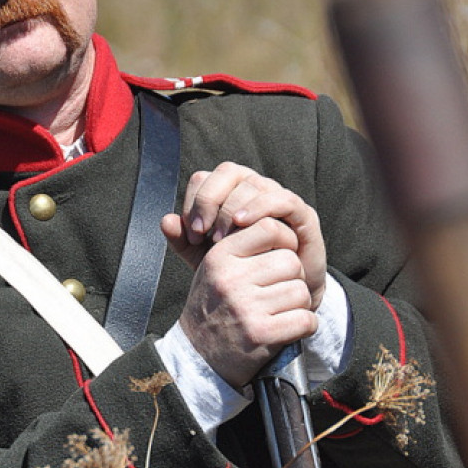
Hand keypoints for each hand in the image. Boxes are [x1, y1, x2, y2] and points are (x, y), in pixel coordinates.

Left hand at [161, 162, 325, 307]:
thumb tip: (165, 220)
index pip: (205, 178)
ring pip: (252, 184)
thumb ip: (184, 240)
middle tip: (201, 233)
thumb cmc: (240, 270)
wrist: (275, 295)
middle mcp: (252, 187)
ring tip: (220, 238)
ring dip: (230, 209)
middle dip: (209, 201)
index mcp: (228, 192)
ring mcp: (277, 197)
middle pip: (227, 173)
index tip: (190, 233)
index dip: (194, 201)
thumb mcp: (205, 258)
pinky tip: (242, 224)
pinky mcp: (301, 213)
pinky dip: (259, 207)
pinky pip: (281, 198)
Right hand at [161, 163, 326, 387]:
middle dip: (292, 278)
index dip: (284, 240)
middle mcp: (231, 279)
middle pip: (291, 261)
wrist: (198, 360)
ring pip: (301, 291)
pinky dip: (303, 326)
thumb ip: (226, 241)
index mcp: (220, 257)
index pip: (269, 228)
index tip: (280, 255)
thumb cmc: (210, 309)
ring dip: (298, 304)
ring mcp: (246, 307)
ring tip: (279, 311)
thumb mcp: (209, 270)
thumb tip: (185, 216)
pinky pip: (305, 319)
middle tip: (277, 292)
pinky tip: (287, 329)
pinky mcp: (262, 333)